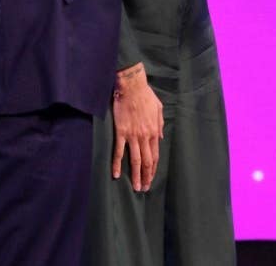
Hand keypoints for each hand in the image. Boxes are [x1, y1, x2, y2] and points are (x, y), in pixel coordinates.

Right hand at [111, 63, 163, 191]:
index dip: (153, 169)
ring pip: (135, 160)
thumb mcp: (159, 109)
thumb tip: (160, 138)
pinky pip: (119, 151)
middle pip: (146, 161)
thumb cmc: (145, 95)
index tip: (151, 178)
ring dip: (135, 175)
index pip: (155, 155)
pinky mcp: (121, 132)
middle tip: (143, 188)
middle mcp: (145, 136)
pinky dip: (117, 164)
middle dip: (146, 176)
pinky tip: (115, 174)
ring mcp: (132, 135)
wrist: (132, 87)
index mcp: (154, 131)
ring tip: (135, 187)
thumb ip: (160, 124)